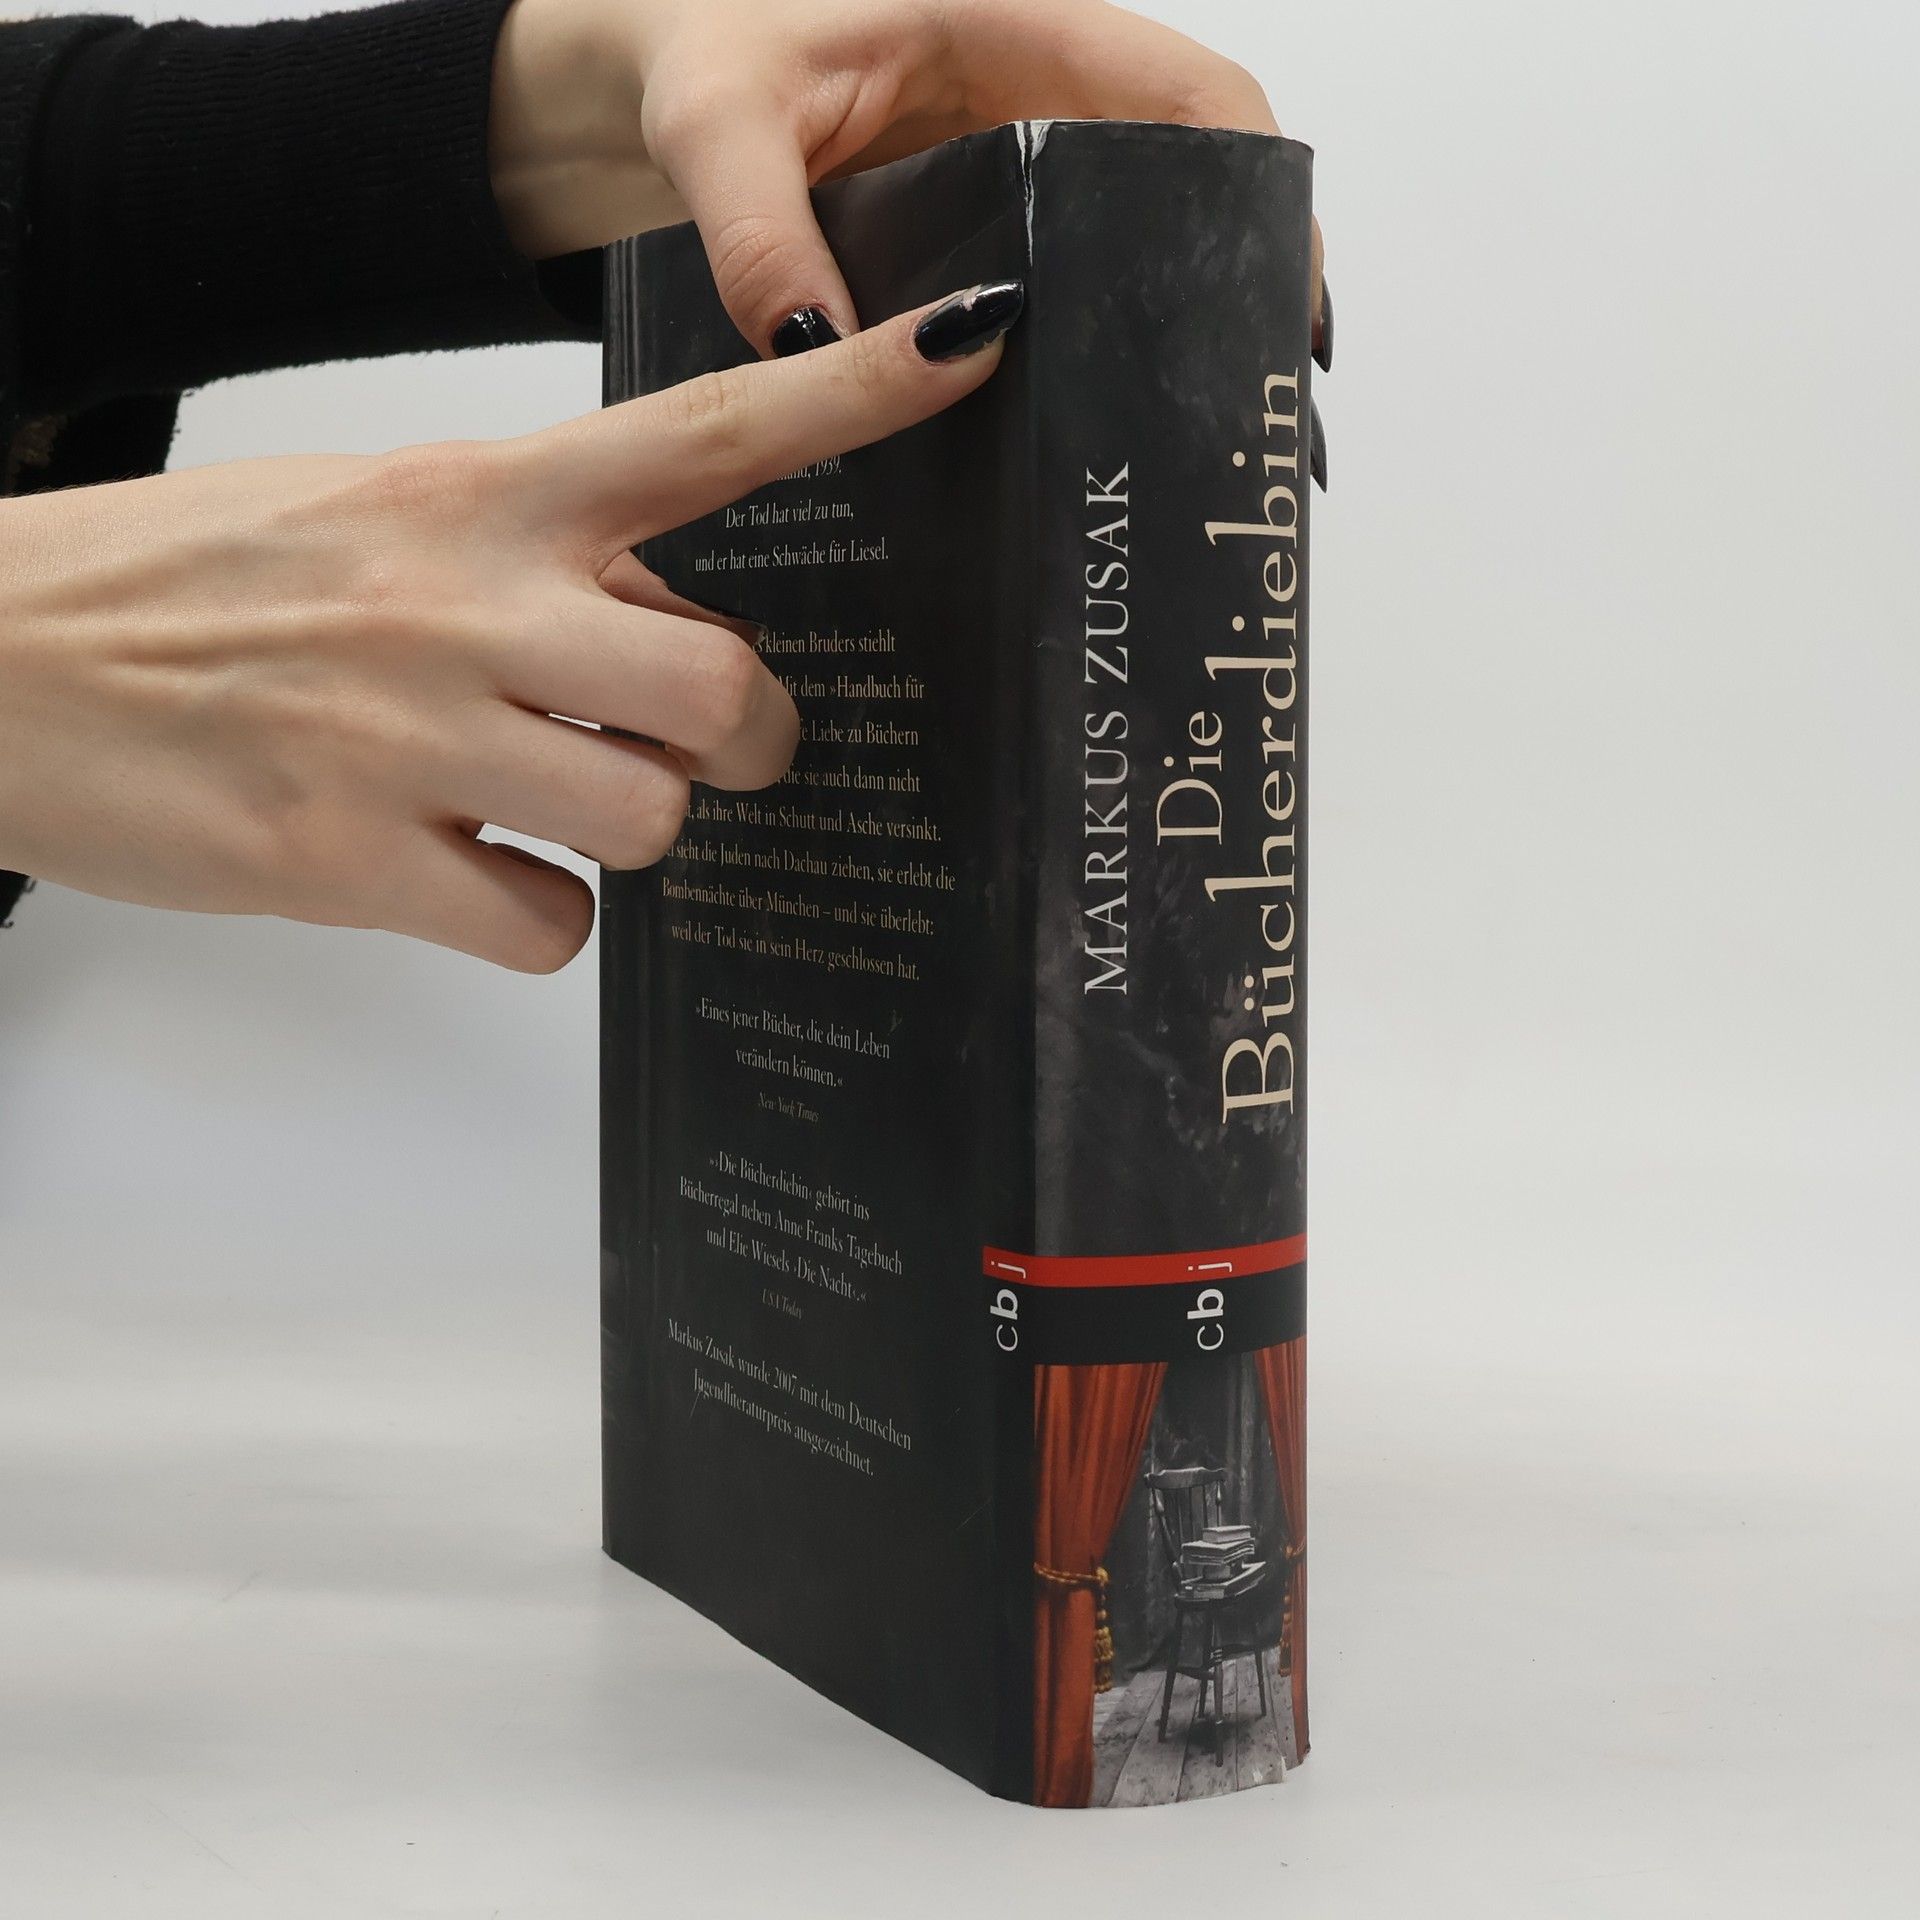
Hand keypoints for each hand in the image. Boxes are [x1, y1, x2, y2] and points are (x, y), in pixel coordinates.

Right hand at [0, 290, 1014, 971]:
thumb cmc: (199, 584)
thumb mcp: (383, 519)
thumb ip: (542, 561)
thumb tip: (680, 631)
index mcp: (484, 495)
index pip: (711, 431)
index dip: (857, 390)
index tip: (972, 347)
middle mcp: (465, 603)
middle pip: (727, 689)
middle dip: (750, 741)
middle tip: (707, 747)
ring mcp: (410, 736)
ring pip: (652, 822)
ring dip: (630, 828)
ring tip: (540, 800)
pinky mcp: (350, 858)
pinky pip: (549, 927)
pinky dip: (537, 917)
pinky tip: (469, 872)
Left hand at [489, 0, 1323, 354]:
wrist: (655, 63)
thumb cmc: (694, 47)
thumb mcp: (716, 125)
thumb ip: (757, 231)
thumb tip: (820, 354)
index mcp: (1013, 29)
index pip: (1189, 93)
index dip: (1256, 190)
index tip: (1282, 293)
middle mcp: (1037, 100)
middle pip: (1190, 184)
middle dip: (1236, 287)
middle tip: (1254, 407)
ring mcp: (1014, 173)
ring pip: (1134, 245)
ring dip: (1172, 333)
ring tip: (1199, 443)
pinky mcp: (980, 233)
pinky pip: (1064, 288)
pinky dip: (1090, 353)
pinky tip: (1090, 433)